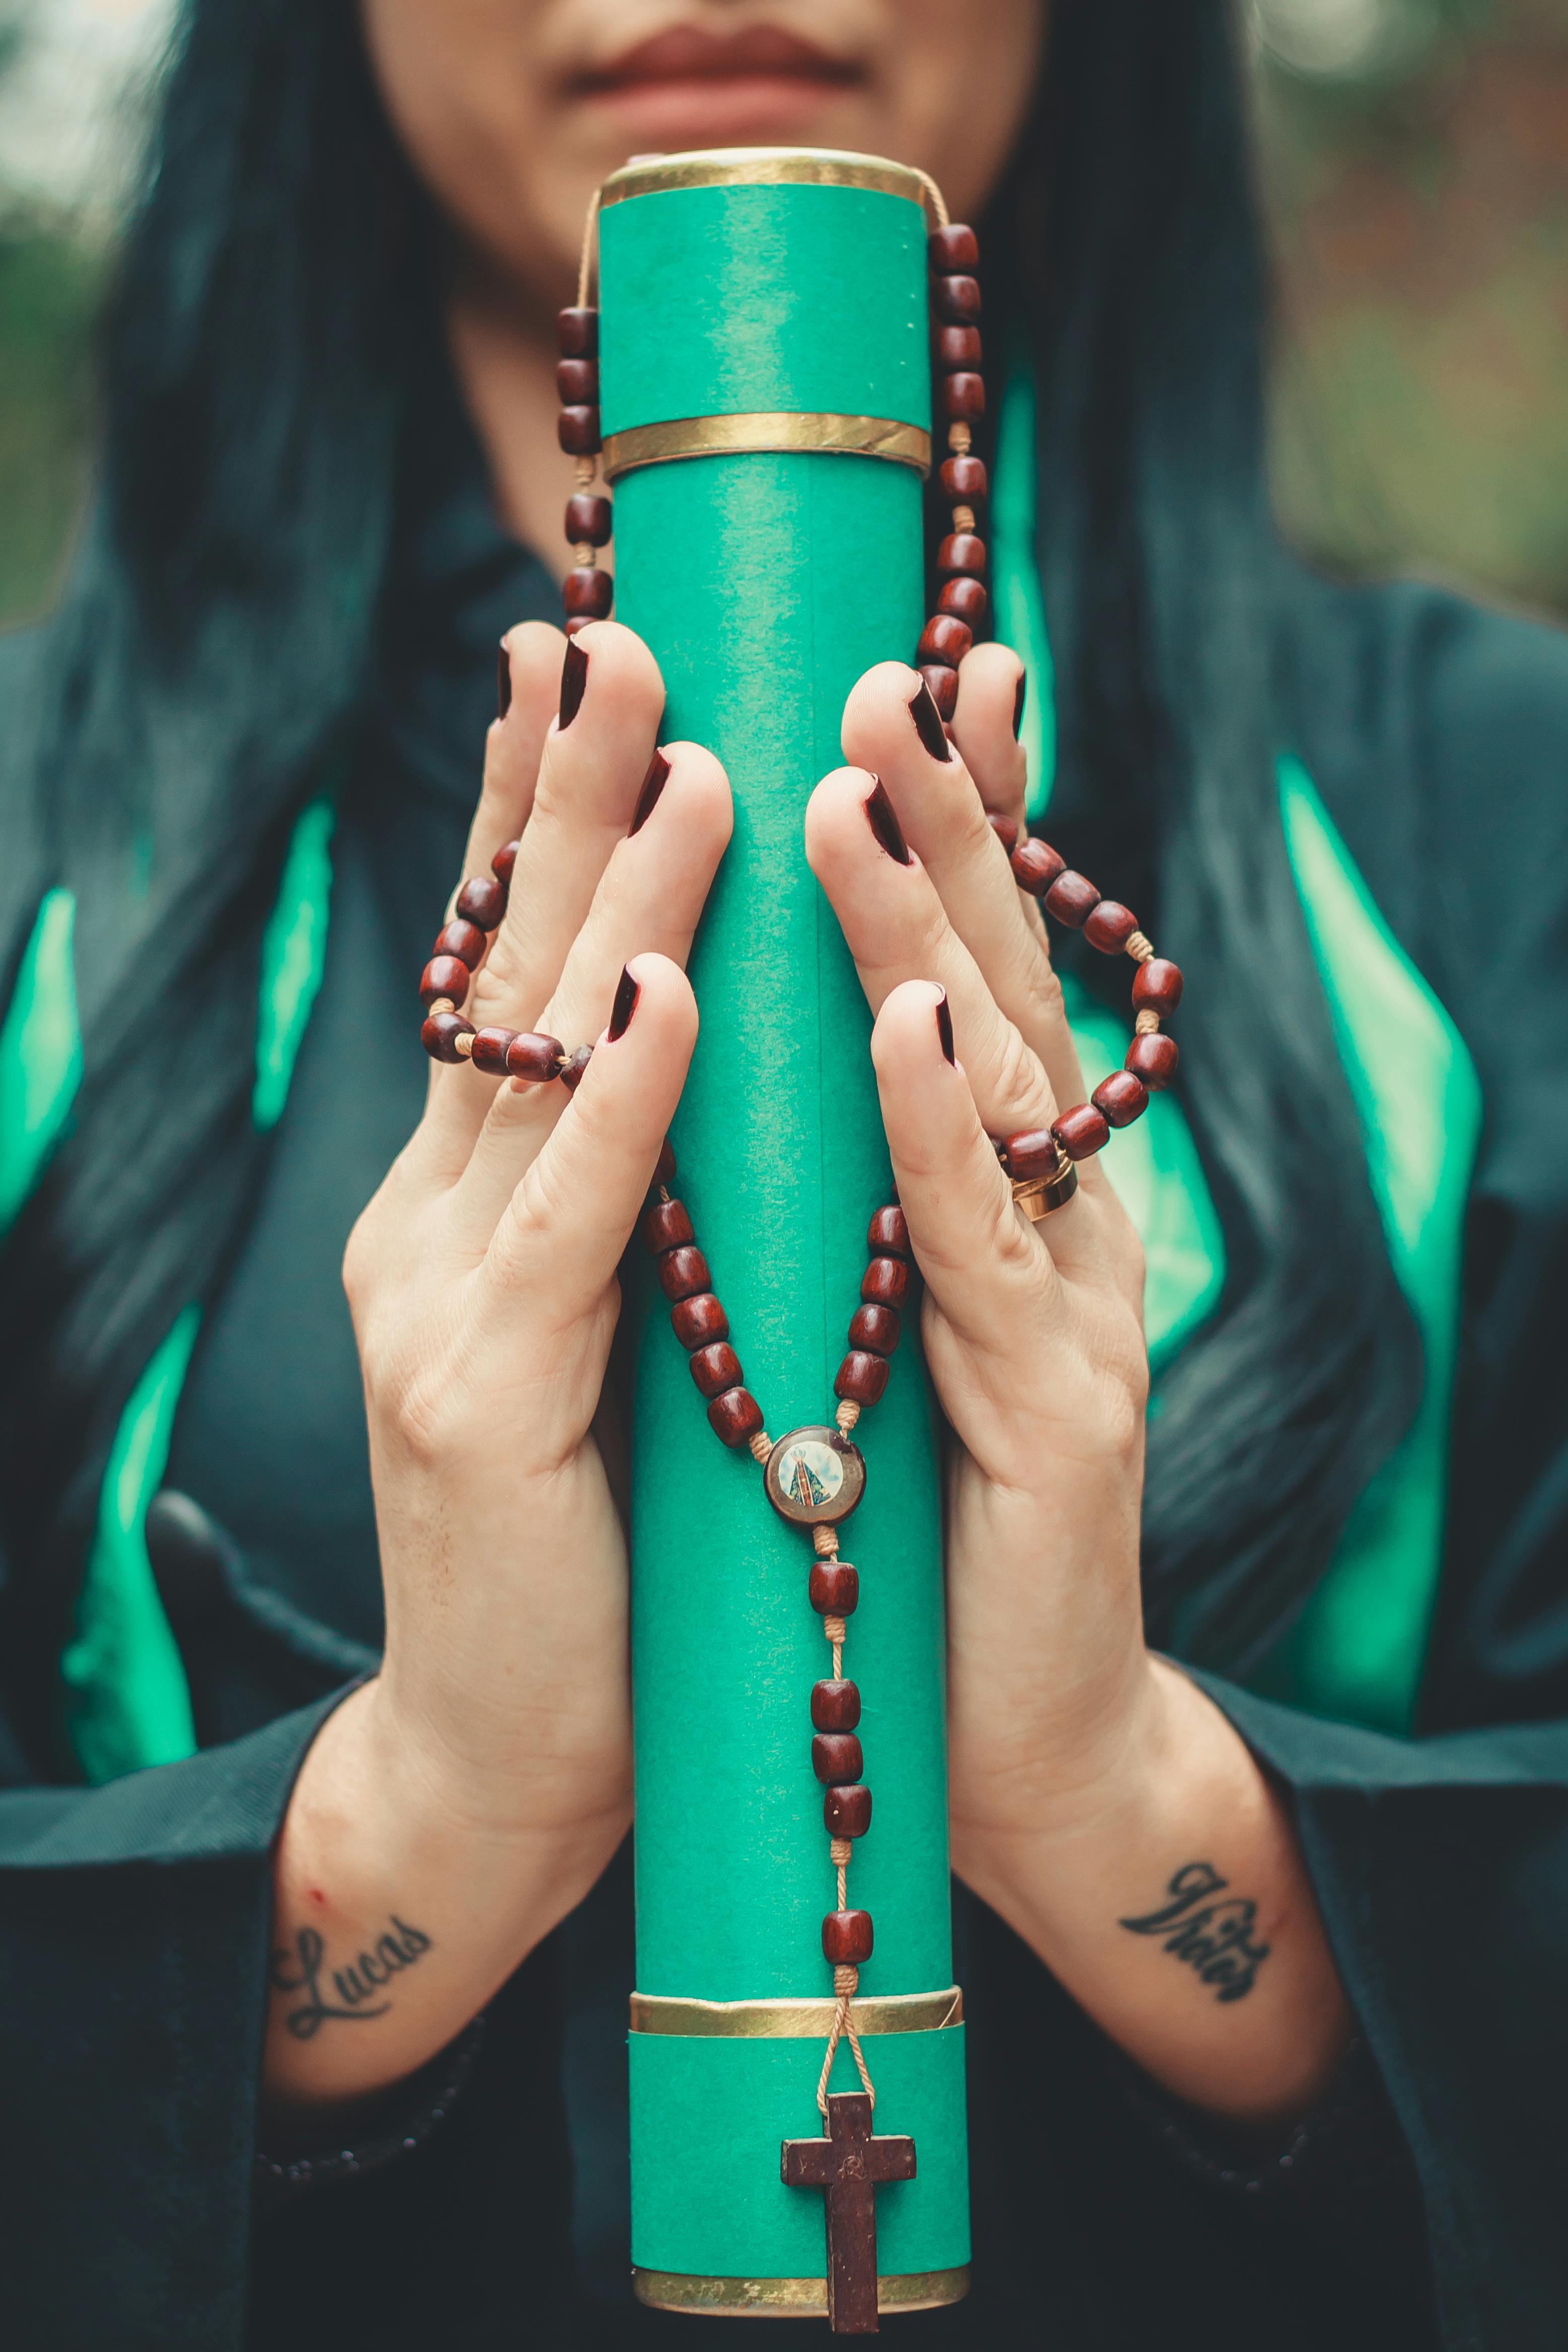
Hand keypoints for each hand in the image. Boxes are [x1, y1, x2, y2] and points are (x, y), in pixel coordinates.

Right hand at [266, 620, 730, 2107]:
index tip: (576, 662)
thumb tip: (688, 1055)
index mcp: (471, 1204)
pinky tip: (659, 983)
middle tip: (611, 634)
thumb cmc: (600, 1539)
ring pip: (536, 1064)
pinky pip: (573, 1220)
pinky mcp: (481, 1396)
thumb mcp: (610, 1329)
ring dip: (606, 898)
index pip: (508, 977)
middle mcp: (430, 1222)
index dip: (536, 817)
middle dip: (562, 799)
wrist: (511, 1757)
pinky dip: (621, 1098)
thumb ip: (620, 1199)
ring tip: (669, 748)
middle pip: (507, 977)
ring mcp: (434, 1303)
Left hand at [807, 653, 1349, 2128]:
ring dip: (926, 929)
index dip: (953, 817)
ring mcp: (1070, 1312)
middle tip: (882, 667)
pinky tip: (909, 1028)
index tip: (914, 663)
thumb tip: (813, 1033)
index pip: (967, 968)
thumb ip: (863, 1177)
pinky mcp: (1060, 1426)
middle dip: (940, 819)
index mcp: (995, 1185)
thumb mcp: (873, 1309)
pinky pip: (982, 1259)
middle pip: (993, 983)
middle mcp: (1051, 1216)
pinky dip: (940, 1139)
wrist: (991, 1746)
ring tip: (862, 786)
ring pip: (992, 1089)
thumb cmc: (907, 1514)